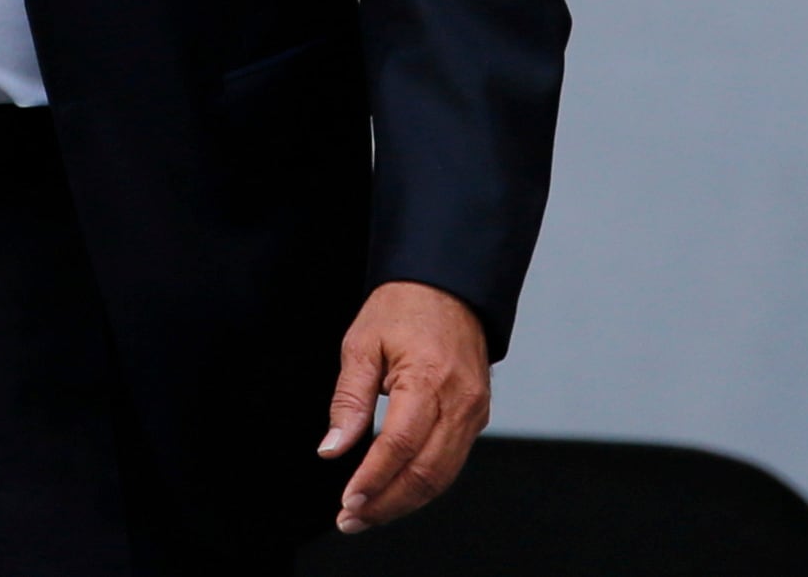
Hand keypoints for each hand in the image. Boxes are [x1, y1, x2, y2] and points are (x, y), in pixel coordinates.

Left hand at [319, 281, 492, 531]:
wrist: (447, 288)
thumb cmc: (401, 309)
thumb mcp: (360, 345)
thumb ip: (348, 400)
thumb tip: (332, 449)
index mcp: (430, 381)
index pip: (401, 446)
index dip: (373, 480)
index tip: (348, 502)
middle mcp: (460, 404)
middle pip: (426, 473)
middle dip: (387, 503)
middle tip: (351, 520)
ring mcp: (473, 414)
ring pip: (442, 476)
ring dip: (404, 502)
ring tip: (367, 515)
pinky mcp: (475, 418)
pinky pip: (451, 462)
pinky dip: (422, 484)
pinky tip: (394, 493)